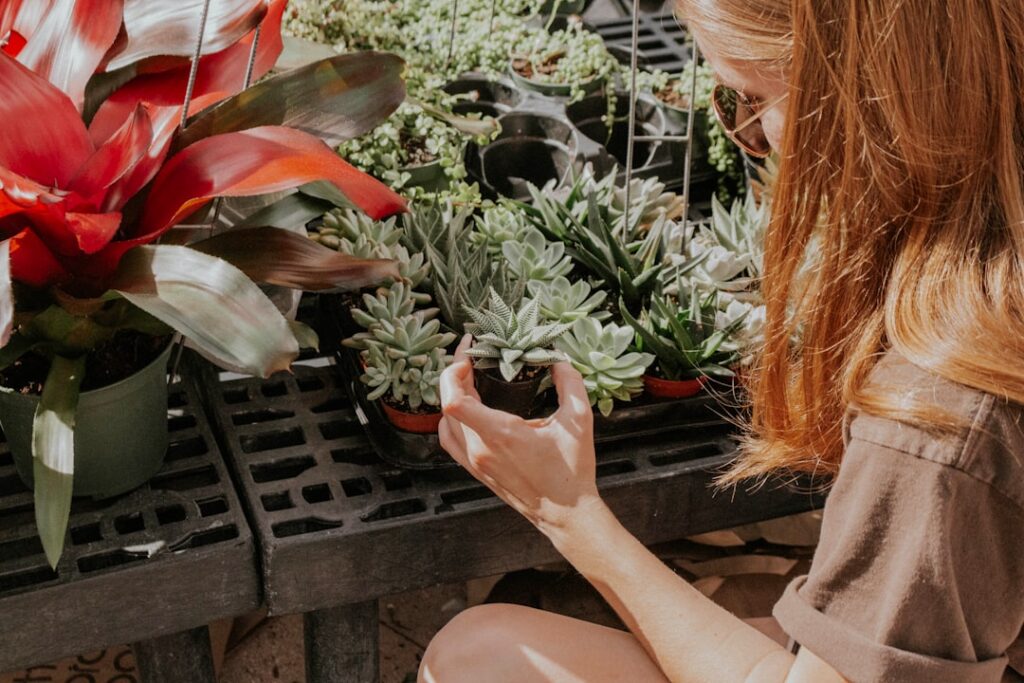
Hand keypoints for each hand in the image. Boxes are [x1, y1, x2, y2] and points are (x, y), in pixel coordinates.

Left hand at [439, 335, 603, 537]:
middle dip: (454, 374)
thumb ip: (570, 383)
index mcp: (500, 435)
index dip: (454, 371)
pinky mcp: (476, 471)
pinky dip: (451, 418)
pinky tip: (467, 407)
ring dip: (451, 395)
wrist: (566, 513)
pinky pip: (449, 439)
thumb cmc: (572, 471)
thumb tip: (558, 359)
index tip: (469, 353)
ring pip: (445, 422)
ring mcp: (475, 463)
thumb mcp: (579, 420)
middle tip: (470, 355)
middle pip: (446, 404)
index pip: (454, 401)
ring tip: (469, 376)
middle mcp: (480, 450)